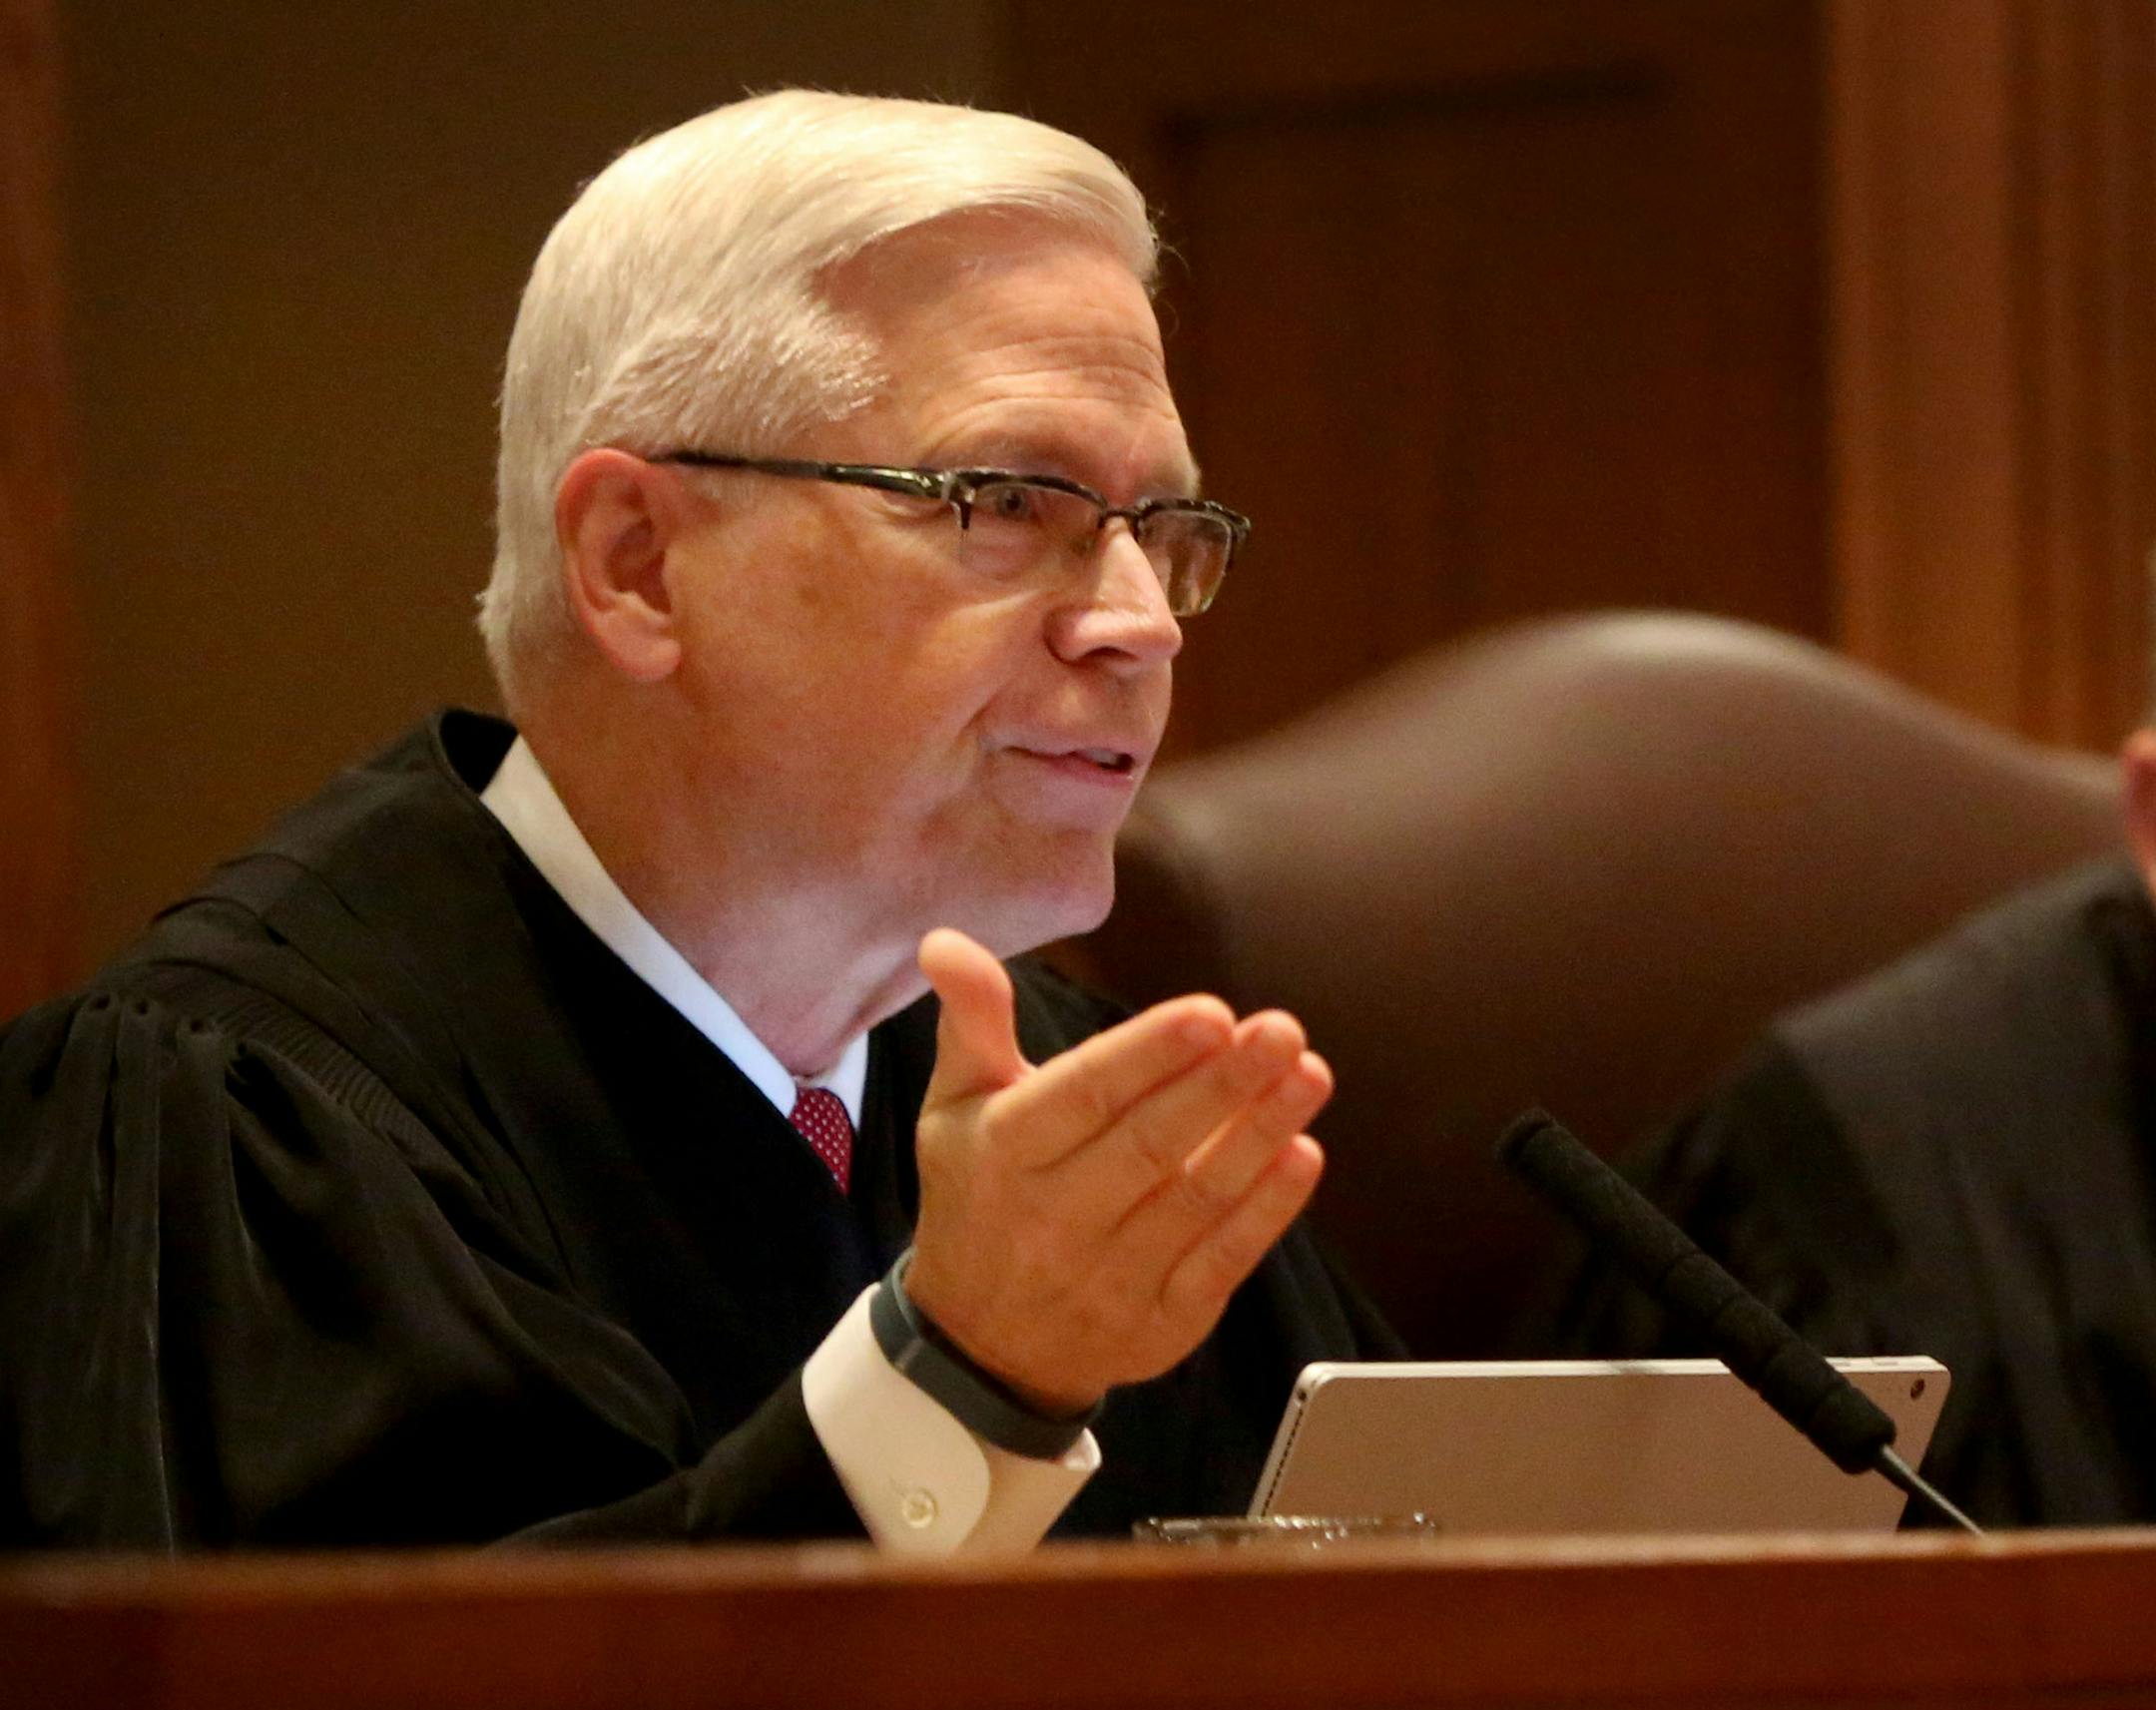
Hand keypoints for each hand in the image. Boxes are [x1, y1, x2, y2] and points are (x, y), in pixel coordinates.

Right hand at [903, 928, 1329, 1415]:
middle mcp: (1053, 1219)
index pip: (1084, 1097)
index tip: (1212, 1012)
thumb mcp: (955, 1107)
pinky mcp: (1159, 1325)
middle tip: (1281, 1029)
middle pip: (1149, 1145)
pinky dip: (1266, 1211)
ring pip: (1195, 1199)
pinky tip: (1301, 1155)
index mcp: (1003, 1154)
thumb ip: (972, 1021)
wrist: (980, 1347)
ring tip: (1309, 1073)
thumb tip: (947, 940)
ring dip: (1259, 1135)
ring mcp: (1109, 1278)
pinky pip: (1220, 1261)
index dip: (1150, 1055)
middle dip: (1221, 1084)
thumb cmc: (979, 1196)